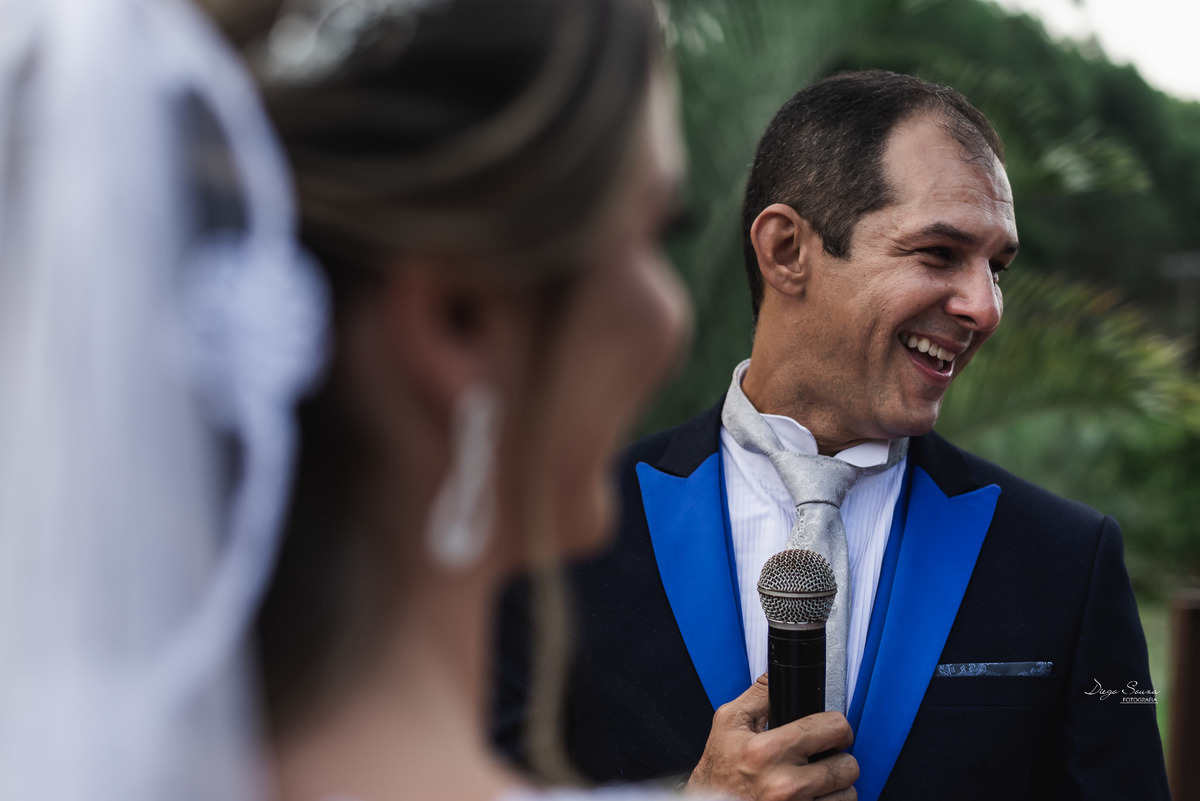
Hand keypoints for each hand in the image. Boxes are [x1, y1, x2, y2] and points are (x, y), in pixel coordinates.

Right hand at [683, 674, 857, 800]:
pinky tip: (811, 796)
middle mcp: (785, 785)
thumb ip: (760, 695)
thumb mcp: (728, 723)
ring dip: (835, 786)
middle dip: (837, 757)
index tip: (830, 731)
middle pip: (848, 765)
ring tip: (814, 780)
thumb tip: (779, 674)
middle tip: (821, 757)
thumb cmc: (718, 771)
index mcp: (767, 752)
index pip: (833, 728)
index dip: (835, 726)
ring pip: (848, 793)